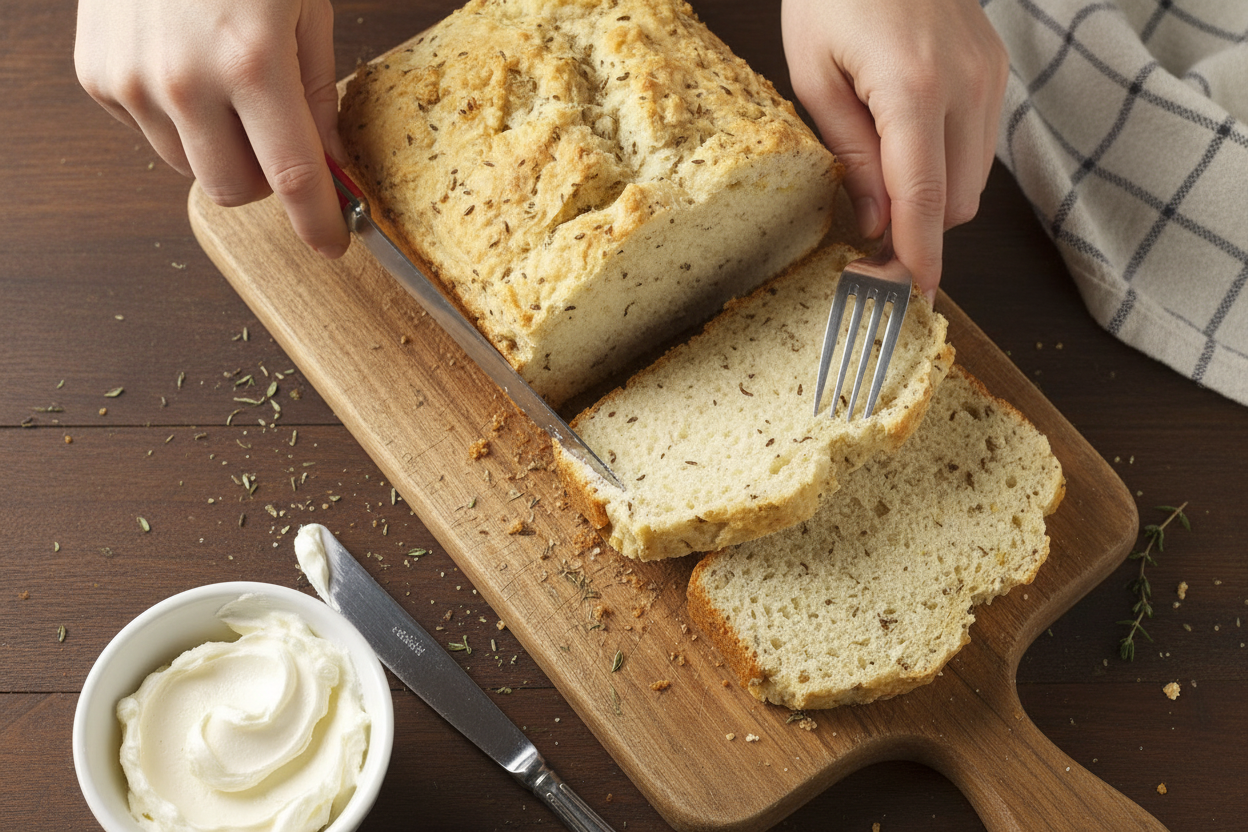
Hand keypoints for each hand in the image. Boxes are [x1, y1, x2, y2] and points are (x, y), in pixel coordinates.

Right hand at [75, 0, 348, 257]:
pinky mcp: (97, 77)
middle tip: (277, 140)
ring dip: (218, 149)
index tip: (333, 243)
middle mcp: (185, 81)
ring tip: (225, 87)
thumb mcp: (306, 12)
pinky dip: (175, 119)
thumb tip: (330, 165)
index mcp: (252, 62)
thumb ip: (317, 97)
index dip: (317, 222)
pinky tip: (183, 66)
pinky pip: (149, 134)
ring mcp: (132, 81)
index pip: (293, 178)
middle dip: (265, 180)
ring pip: (191, 168)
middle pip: (235, 190)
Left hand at [781, 0, 1007, 299]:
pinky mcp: (995, 69)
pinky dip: (946, 168)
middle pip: (955, 203)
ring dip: (932, 202)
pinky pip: (980, 146)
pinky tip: (906, 153)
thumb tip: (872, 221)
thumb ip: (849, 153)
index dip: (917, 257)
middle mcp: (967, 86)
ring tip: (879, 190)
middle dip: (917, 234)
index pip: (924, 199)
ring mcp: (989, 76)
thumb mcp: (815, 73)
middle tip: (867, 246)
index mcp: (915, 88)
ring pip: (974, 181)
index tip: (909, 297)